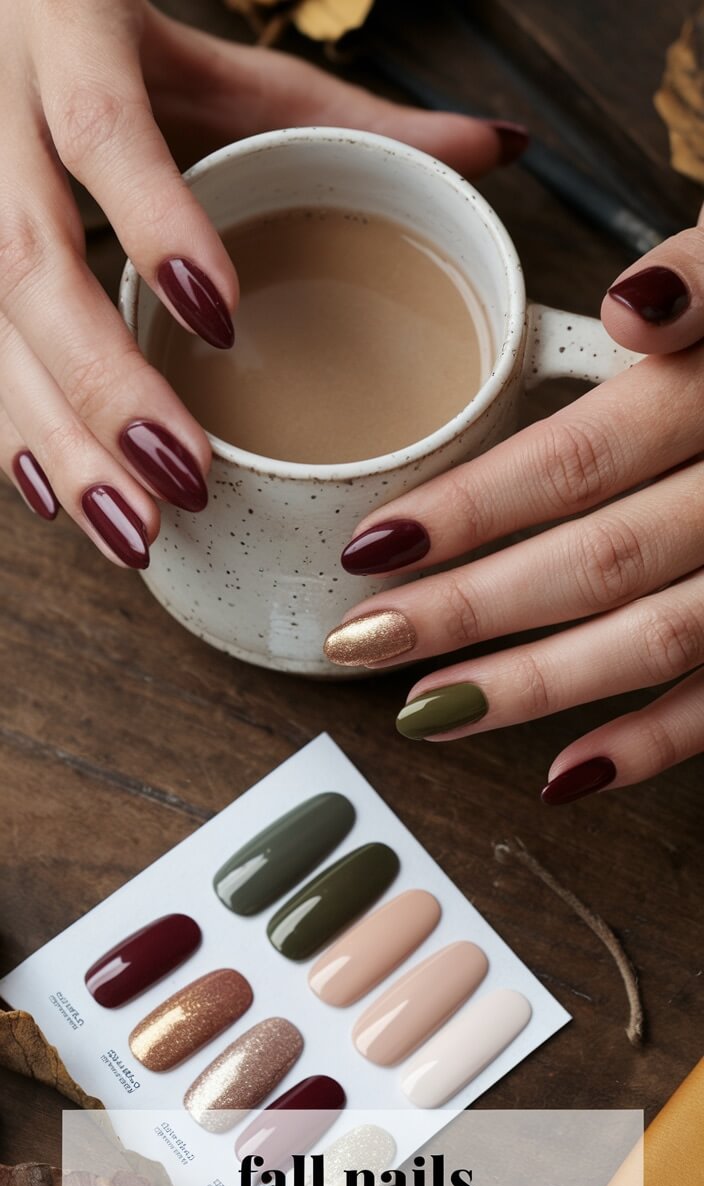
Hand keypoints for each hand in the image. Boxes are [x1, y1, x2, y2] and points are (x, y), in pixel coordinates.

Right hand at [0, 1, 517, 567]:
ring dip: (62, 441)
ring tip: (136, 529)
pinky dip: (18, 438)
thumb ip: (348, 113)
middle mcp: (0, 124)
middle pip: (30, 265)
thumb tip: (496, 150)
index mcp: (72, 44)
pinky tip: (64, 503)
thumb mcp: (227, 68)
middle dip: (105, 387)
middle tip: (185, 481)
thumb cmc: (113, 40)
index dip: (154, 224)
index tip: (222, 319)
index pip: (104, 132)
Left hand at [325, 215, 703, 801]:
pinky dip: (653, 746)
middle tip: (360, 642)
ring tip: (427, 711)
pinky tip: (563, 776)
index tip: (372, 546)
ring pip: (655, 637)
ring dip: (536, 686)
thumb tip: (631, 306)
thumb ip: (703, 277)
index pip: (581, 460)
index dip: (472, 509)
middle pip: (600, 560)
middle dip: (470, 609)